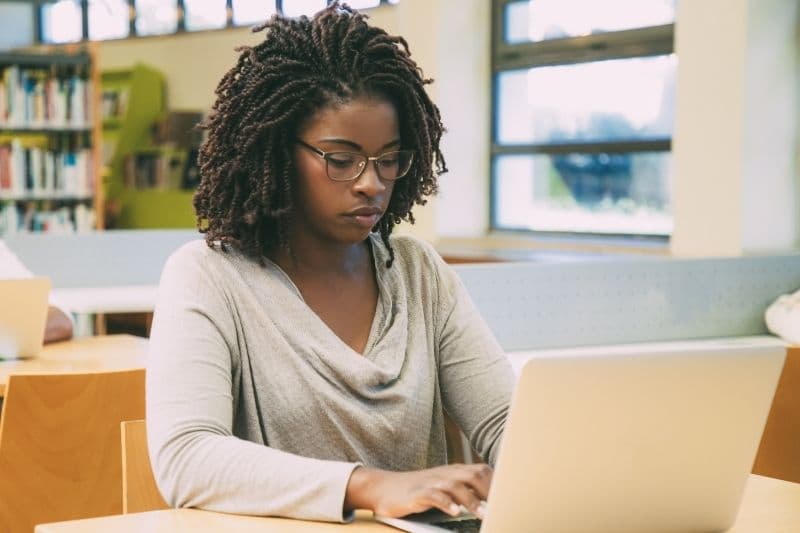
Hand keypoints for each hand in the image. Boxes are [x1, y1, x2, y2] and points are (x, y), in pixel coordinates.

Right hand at [344, 464, 491, 518]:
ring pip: (455, 485)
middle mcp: (445, 474)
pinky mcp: (416, 493)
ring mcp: (431, 482)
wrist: (384, 487)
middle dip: (490, 490)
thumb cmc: (418, 491)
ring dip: (471, 500)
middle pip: (473, 474)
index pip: (482, 471)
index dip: (498, 483)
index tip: (512, 499)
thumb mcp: (444, 489)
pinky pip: (433, 495)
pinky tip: (454, 512)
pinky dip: (445, 503)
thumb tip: (491, 503)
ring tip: (483, 514)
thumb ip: (465, 491)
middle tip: (502, 507)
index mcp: (455, 472)